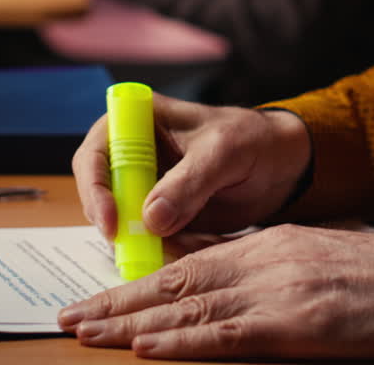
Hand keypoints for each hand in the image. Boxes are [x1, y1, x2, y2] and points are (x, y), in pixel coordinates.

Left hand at [58, 224, 373, 359]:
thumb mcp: (313, 254)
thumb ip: (266, 264)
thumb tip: (222, 279)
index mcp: (265, 243)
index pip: (186, 263)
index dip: (137, 282)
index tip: (100, 296)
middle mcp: (259, 261)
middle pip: (172, 283)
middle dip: (116, 303)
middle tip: (69, 317)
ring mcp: (273, 292)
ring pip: (185, 308)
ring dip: (129, 324)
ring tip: (85, 333)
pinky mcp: (291, 326)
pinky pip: (223, 337)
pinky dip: (179, 343)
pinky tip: (144, 348)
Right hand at [72, 95, 310, 239]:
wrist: (280, 164)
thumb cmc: (250, 140)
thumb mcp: (223, 153)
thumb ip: (188, 183)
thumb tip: (150, 219)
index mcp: (135, 122)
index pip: (94, 155)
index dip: (94, 189)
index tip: (112, 222)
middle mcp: (130, 156)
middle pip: (99, 196)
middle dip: (114, 225)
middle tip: (137, 250)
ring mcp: (144, 189)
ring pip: (121, 224)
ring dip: (141, 243)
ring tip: (177, 248)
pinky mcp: (160, 216)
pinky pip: (148, 241)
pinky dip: (163, 252)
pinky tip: (193, 248)